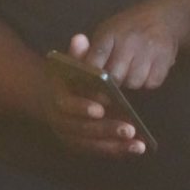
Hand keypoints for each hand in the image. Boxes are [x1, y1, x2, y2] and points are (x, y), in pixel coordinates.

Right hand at [37, 37, 146, 158]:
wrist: (50, 98)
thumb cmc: (68, 79)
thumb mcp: (70, 65)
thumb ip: (77, 55)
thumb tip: (80, 38)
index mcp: (56, 98)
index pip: (67, 105)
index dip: (82, 107)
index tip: (101, 108)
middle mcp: (60, 121)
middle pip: (82, 129)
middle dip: (106, 129)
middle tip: (130, 128)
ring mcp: (69, 136)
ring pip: (91, 144)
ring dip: (115, 145)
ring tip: (139, 144)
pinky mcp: (80, 145)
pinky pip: (98, 151)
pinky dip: (116, 151)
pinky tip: (136, 148)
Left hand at [79, 0, 188, 89]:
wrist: (163, 15)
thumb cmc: (128, 27)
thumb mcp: (107, 31)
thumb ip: (93, 51)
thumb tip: (80, 72)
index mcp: (109, 34)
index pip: (95, 61)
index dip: (92, 77)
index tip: (92, 83)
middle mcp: (128, 41)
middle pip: (115, 77)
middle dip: (113, 82)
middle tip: (116, 76)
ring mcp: (148, 50)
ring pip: (134, 82)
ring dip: (132, 81)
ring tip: (133, 70)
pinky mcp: (166, 58)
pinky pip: (152, 83)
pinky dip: (149, 81)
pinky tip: (147, 69)